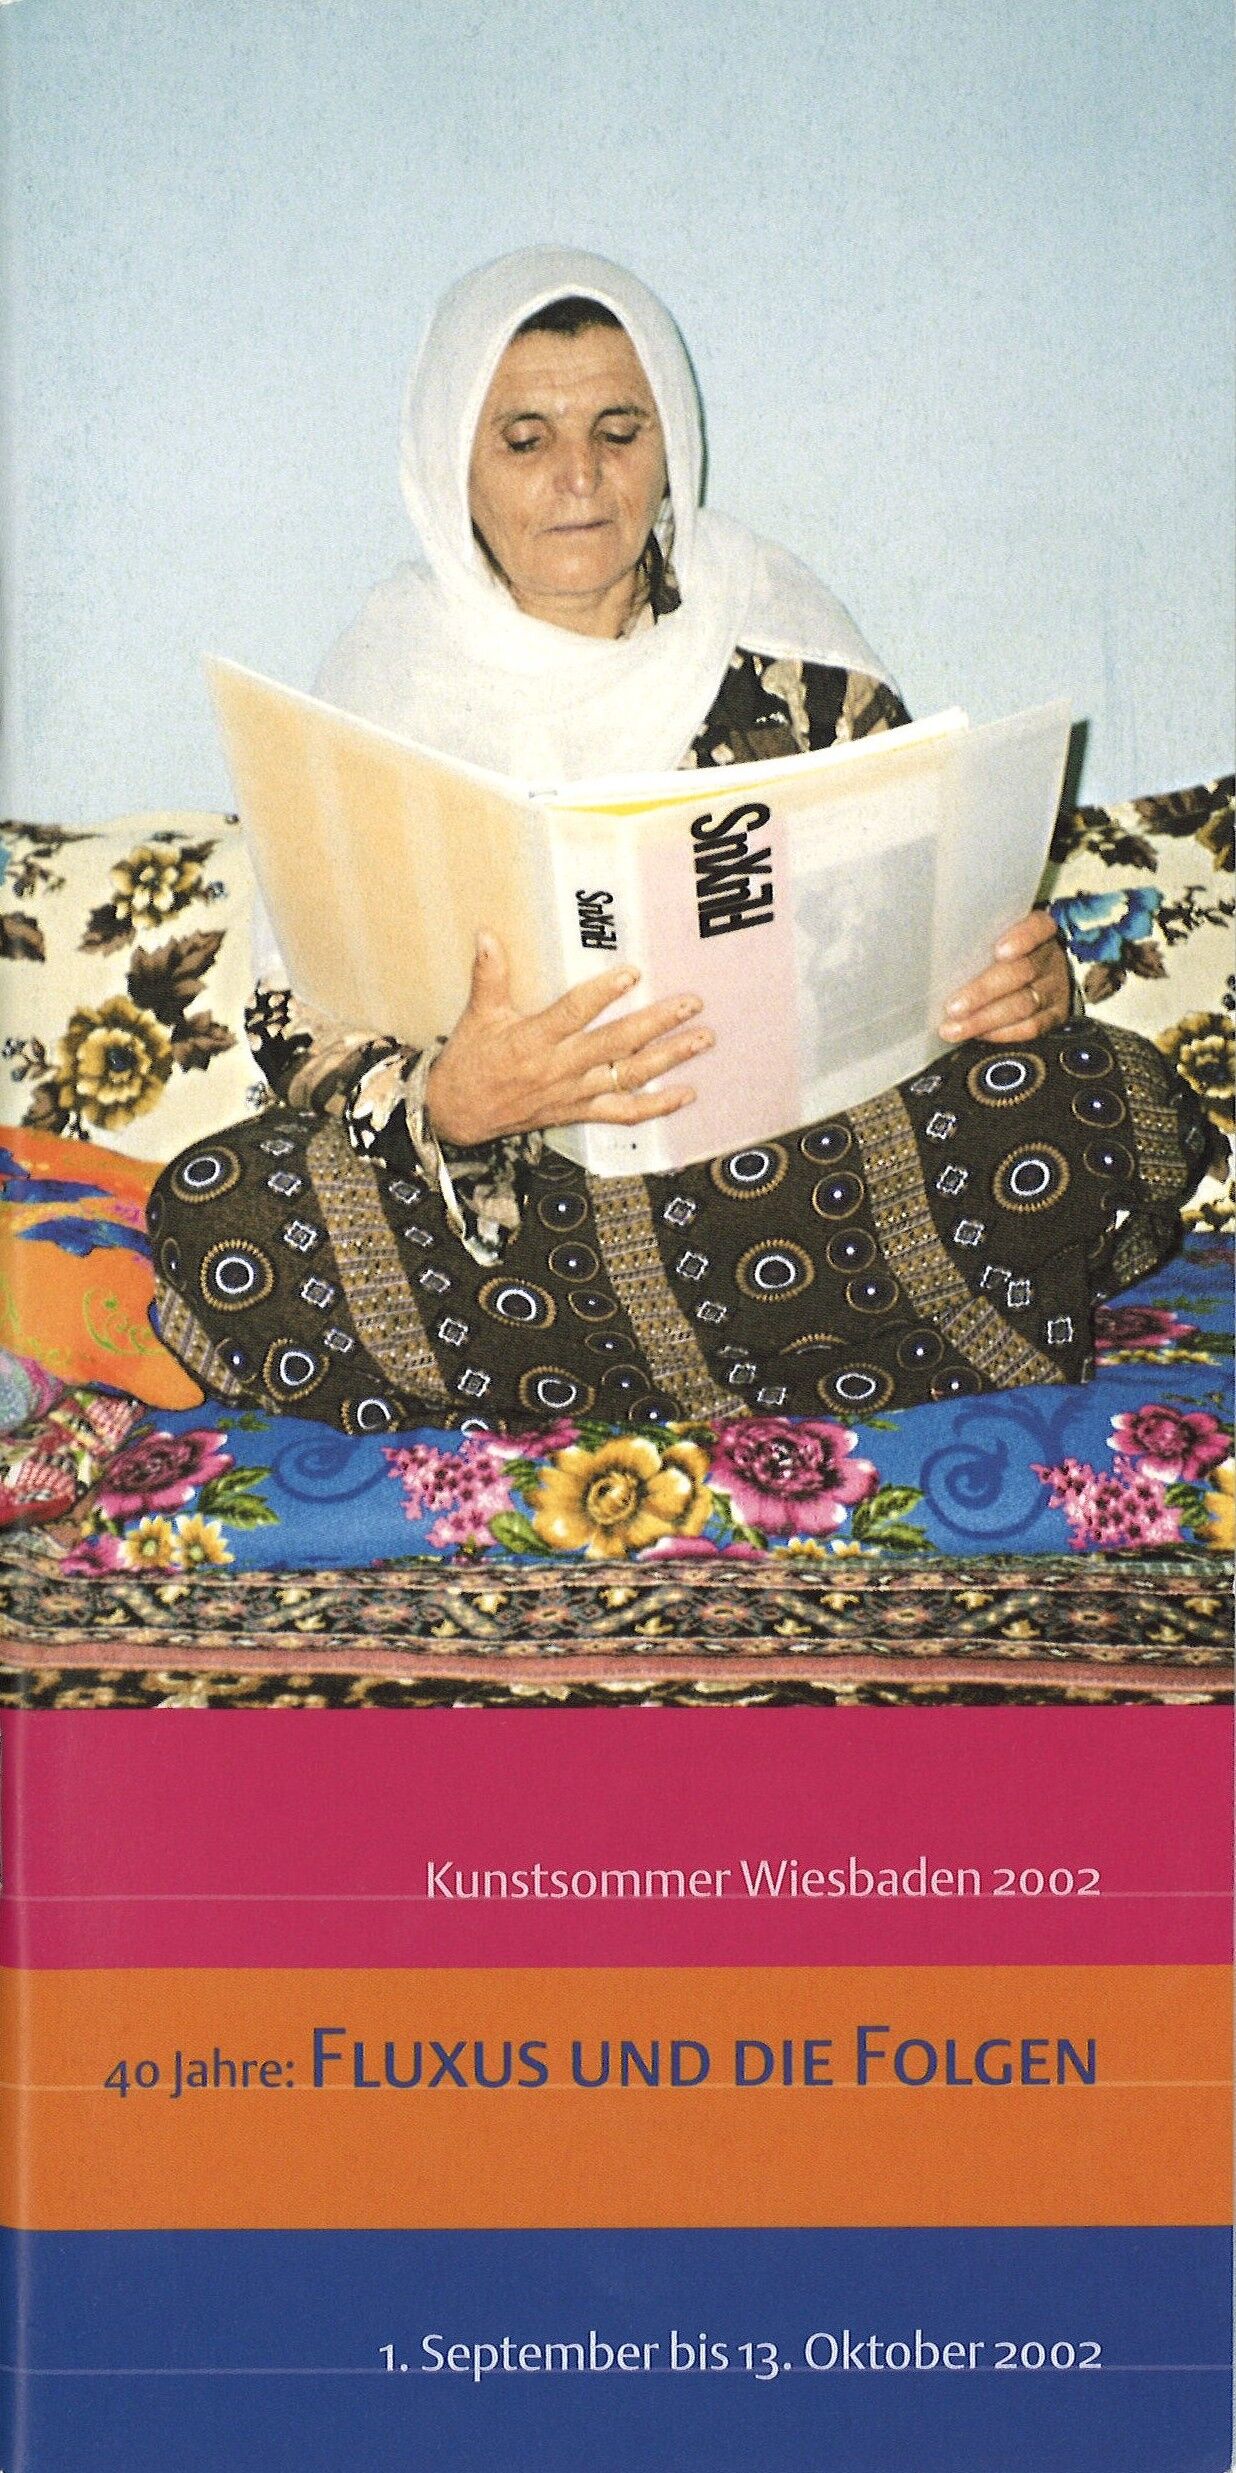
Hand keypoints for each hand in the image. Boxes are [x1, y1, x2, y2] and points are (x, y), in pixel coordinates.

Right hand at [425, 932, 713, 1145]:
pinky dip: (657, 1106)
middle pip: (615, 1044)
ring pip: (628, 1077)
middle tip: (691, 1004)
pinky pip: (623, 1113)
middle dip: (657, 1023)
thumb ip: (488, 976)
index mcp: (532, 1039)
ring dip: (669, 1059)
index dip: (602, 994)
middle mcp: (558, 1067)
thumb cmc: (469, 1061)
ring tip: (702, 1039)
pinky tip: (687, 1094)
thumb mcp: (476, 1016)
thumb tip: (487, 935)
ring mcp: (573, 1093)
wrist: (458, 1114)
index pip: (573, 1013)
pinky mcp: (578, 1112)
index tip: (633, 973)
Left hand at [938, 910, 1070, 1044]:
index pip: (1038, 927)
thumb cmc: (1004, 953)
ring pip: (1024, 1004)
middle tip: (954, 1007)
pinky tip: (979, 1035)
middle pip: (1022, 972)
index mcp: (1039, 930)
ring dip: (986, 1019)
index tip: (999, 951)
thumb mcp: (996, 936)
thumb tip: (936, 957)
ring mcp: (1055, 988)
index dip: (1022, 938)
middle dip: (984, 991)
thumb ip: (976, 942)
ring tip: (955, 1028)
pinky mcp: (1056, 1014)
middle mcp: (1050, 958)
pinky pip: (1031, 1027)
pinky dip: (1002, 1033)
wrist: (1043, 975)